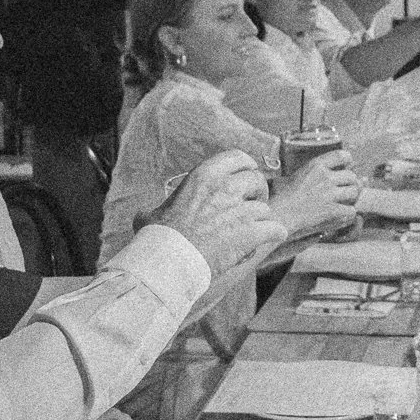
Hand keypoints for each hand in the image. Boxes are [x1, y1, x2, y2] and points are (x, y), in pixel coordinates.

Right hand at [149, 152, 285, 278]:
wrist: (168, 262)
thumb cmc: (158, 238)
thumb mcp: (151, 215)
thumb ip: (156, 210)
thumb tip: (144, 215)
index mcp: (203, 176)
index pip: (237, 157)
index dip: (246, 167)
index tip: (246, 175)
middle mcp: (225, 188)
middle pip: (257, 180)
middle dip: (258, 192)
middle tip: (251, 204)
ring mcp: (240, 211)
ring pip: (266, 208)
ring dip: (263, 219)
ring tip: (255, 229)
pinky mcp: (251, 233)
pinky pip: (275, 228)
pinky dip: (275, 233)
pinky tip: (271, 238)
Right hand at [273, 152, 361, 237]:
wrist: (278, 217)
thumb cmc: (284, 199)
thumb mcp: (299, 176)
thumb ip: (321, 172)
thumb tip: (353, 175)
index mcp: (315, 165)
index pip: (343, 155)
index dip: (349, 163)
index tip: (346, 169)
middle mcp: (324, 177)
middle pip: (352, 177)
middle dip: (350, 185)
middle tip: (341, 194)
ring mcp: (329, 194)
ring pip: (354, 192)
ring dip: (350, 199)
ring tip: (339, 204)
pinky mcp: (332, 211)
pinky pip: (352, 211)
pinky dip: (347, 215)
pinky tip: (337, 216)